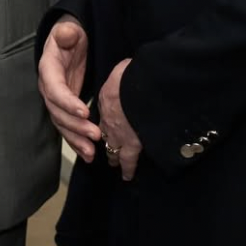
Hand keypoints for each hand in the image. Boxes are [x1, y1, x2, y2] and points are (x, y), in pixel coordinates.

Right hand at [38, 19, 99, 162]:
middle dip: (75, 126)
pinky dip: (77, 141)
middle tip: (95, 135)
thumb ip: (67, 32)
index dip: (67, 102)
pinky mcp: (65, 107)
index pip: (54, 89)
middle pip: (57, 112)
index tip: (85, 111)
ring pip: (62, 124)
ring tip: (92, 153)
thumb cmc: (71, 35)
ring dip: (76, 139)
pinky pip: (68, 127)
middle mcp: (48, 87)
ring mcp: (56, 100)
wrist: (69, 42)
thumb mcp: (69, 29)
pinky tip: (89, 154)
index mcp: (48, 69)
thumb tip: (66, 33)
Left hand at [98, 58, 142, 181]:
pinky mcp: (131, 143)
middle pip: (106, 134)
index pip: (106, 116)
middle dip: (107, 143)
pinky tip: (128, 175)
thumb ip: (124, 75)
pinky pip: (128, 160)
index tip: (108, 128)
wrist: (140, 86)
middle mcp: (109, 118)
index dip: (107, 123)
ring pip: (114, 149)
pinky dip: (128, 169)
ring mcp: (119, 132)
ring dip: (116, 158)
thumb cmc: (134, 74)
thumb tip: (130, 71)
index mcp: (108, 99)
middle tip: (109, 153)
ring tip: (118, 167)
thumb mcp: (123, 70)